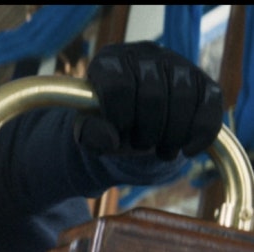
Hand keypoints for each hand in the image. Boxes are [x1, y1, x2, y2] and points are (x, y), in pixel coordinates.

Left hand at [77, 41, 222, 159]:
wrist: (132, 122)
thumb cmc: (106, 122)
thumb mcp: (87, 130)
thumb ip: (89, 133)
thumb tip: (111, 138)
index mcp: (109, 61)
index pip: (119, 85)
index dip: (120, 116)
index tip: (118, 135)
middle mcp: (144, 54)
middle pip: (153, 94)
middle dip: (147, 130)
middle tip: (141, 146)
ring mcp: (176, 62)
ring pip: (184, 98)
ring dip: (173, 134)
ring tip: (162, 151)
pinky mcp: (202, 78)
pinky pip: (211, 102)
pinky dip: (202, 131)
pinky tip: (189, 150)